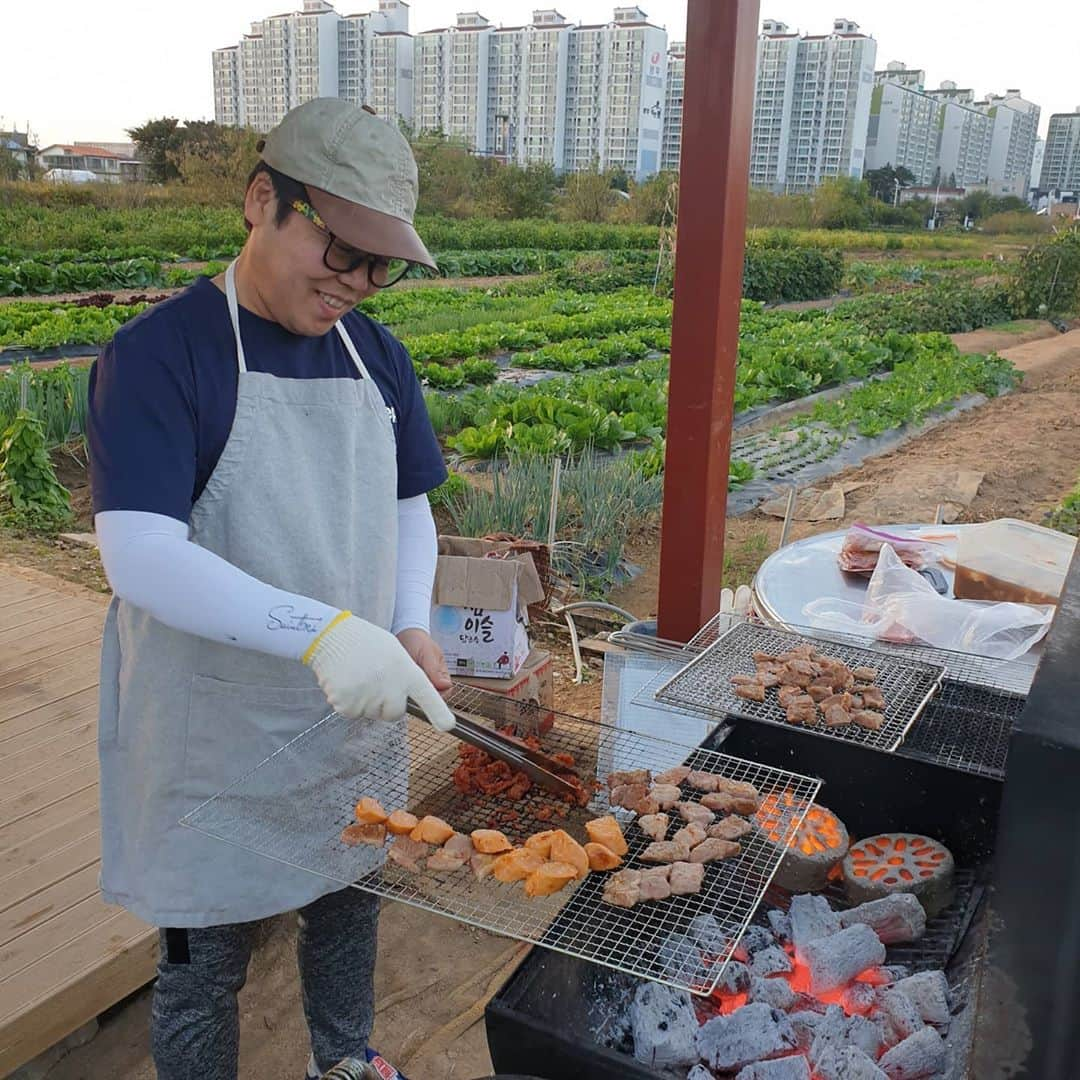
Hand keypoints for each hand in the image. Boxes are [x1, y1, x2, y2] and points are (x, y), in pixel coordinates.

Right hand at [305, 614, 454, 729]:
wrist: (331, 635)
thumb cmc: (365, 642)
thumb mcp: (395, 651)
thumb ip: (409, 674)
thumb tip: (420, 693)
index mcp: (405, 670)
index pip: (426, 694)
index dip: (438, 712)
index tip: (447, 725)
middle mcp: (389, 687)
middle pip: (394, 713)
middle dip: (387, 703)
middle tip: (375, 680)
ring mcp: (368, 698)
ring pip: (371, 714)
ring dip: (366, 701)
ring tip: (358, 674)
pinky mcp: (347, 705)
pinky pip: (352, 713)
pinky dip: (348, 701)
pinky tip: (345, 681)